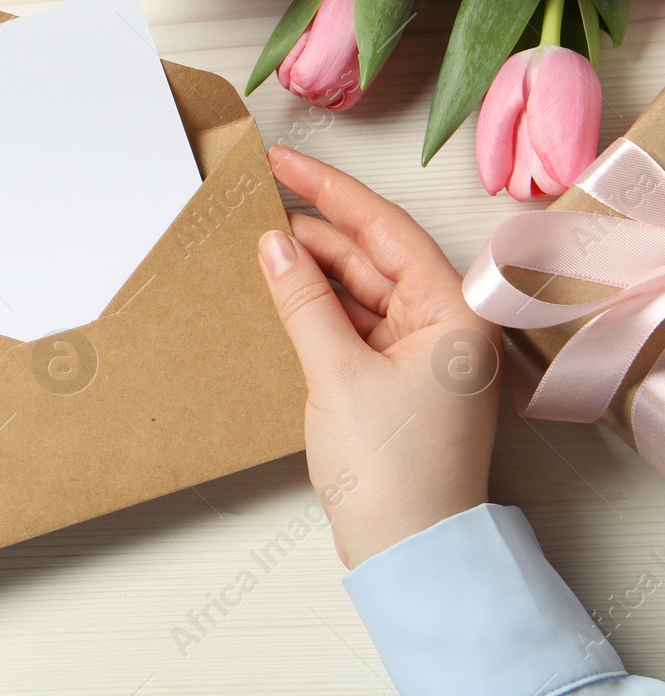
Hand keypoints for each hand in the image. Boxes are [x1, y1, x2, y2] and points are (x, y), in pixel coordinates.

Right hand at [256, 145, 501, 568]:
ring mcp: (423, 354)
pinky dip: (319, 306)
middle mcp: (446, 326)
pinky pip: (356, 323)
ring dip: (314, 268)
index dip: (330, 190)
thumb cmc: (393, 470)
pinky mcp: (398, 379)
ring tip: (260, 242)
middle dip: (316, 228)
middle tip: (259, 198)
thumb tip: (274, 244)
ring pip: (362, 288)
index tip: (284, 161)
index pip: (385, 228)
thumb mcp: (336, 372)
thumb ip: (303, 300)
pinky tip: (283, 290)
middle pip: (374, 255)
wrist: (409, 551)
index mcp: (453, 313)